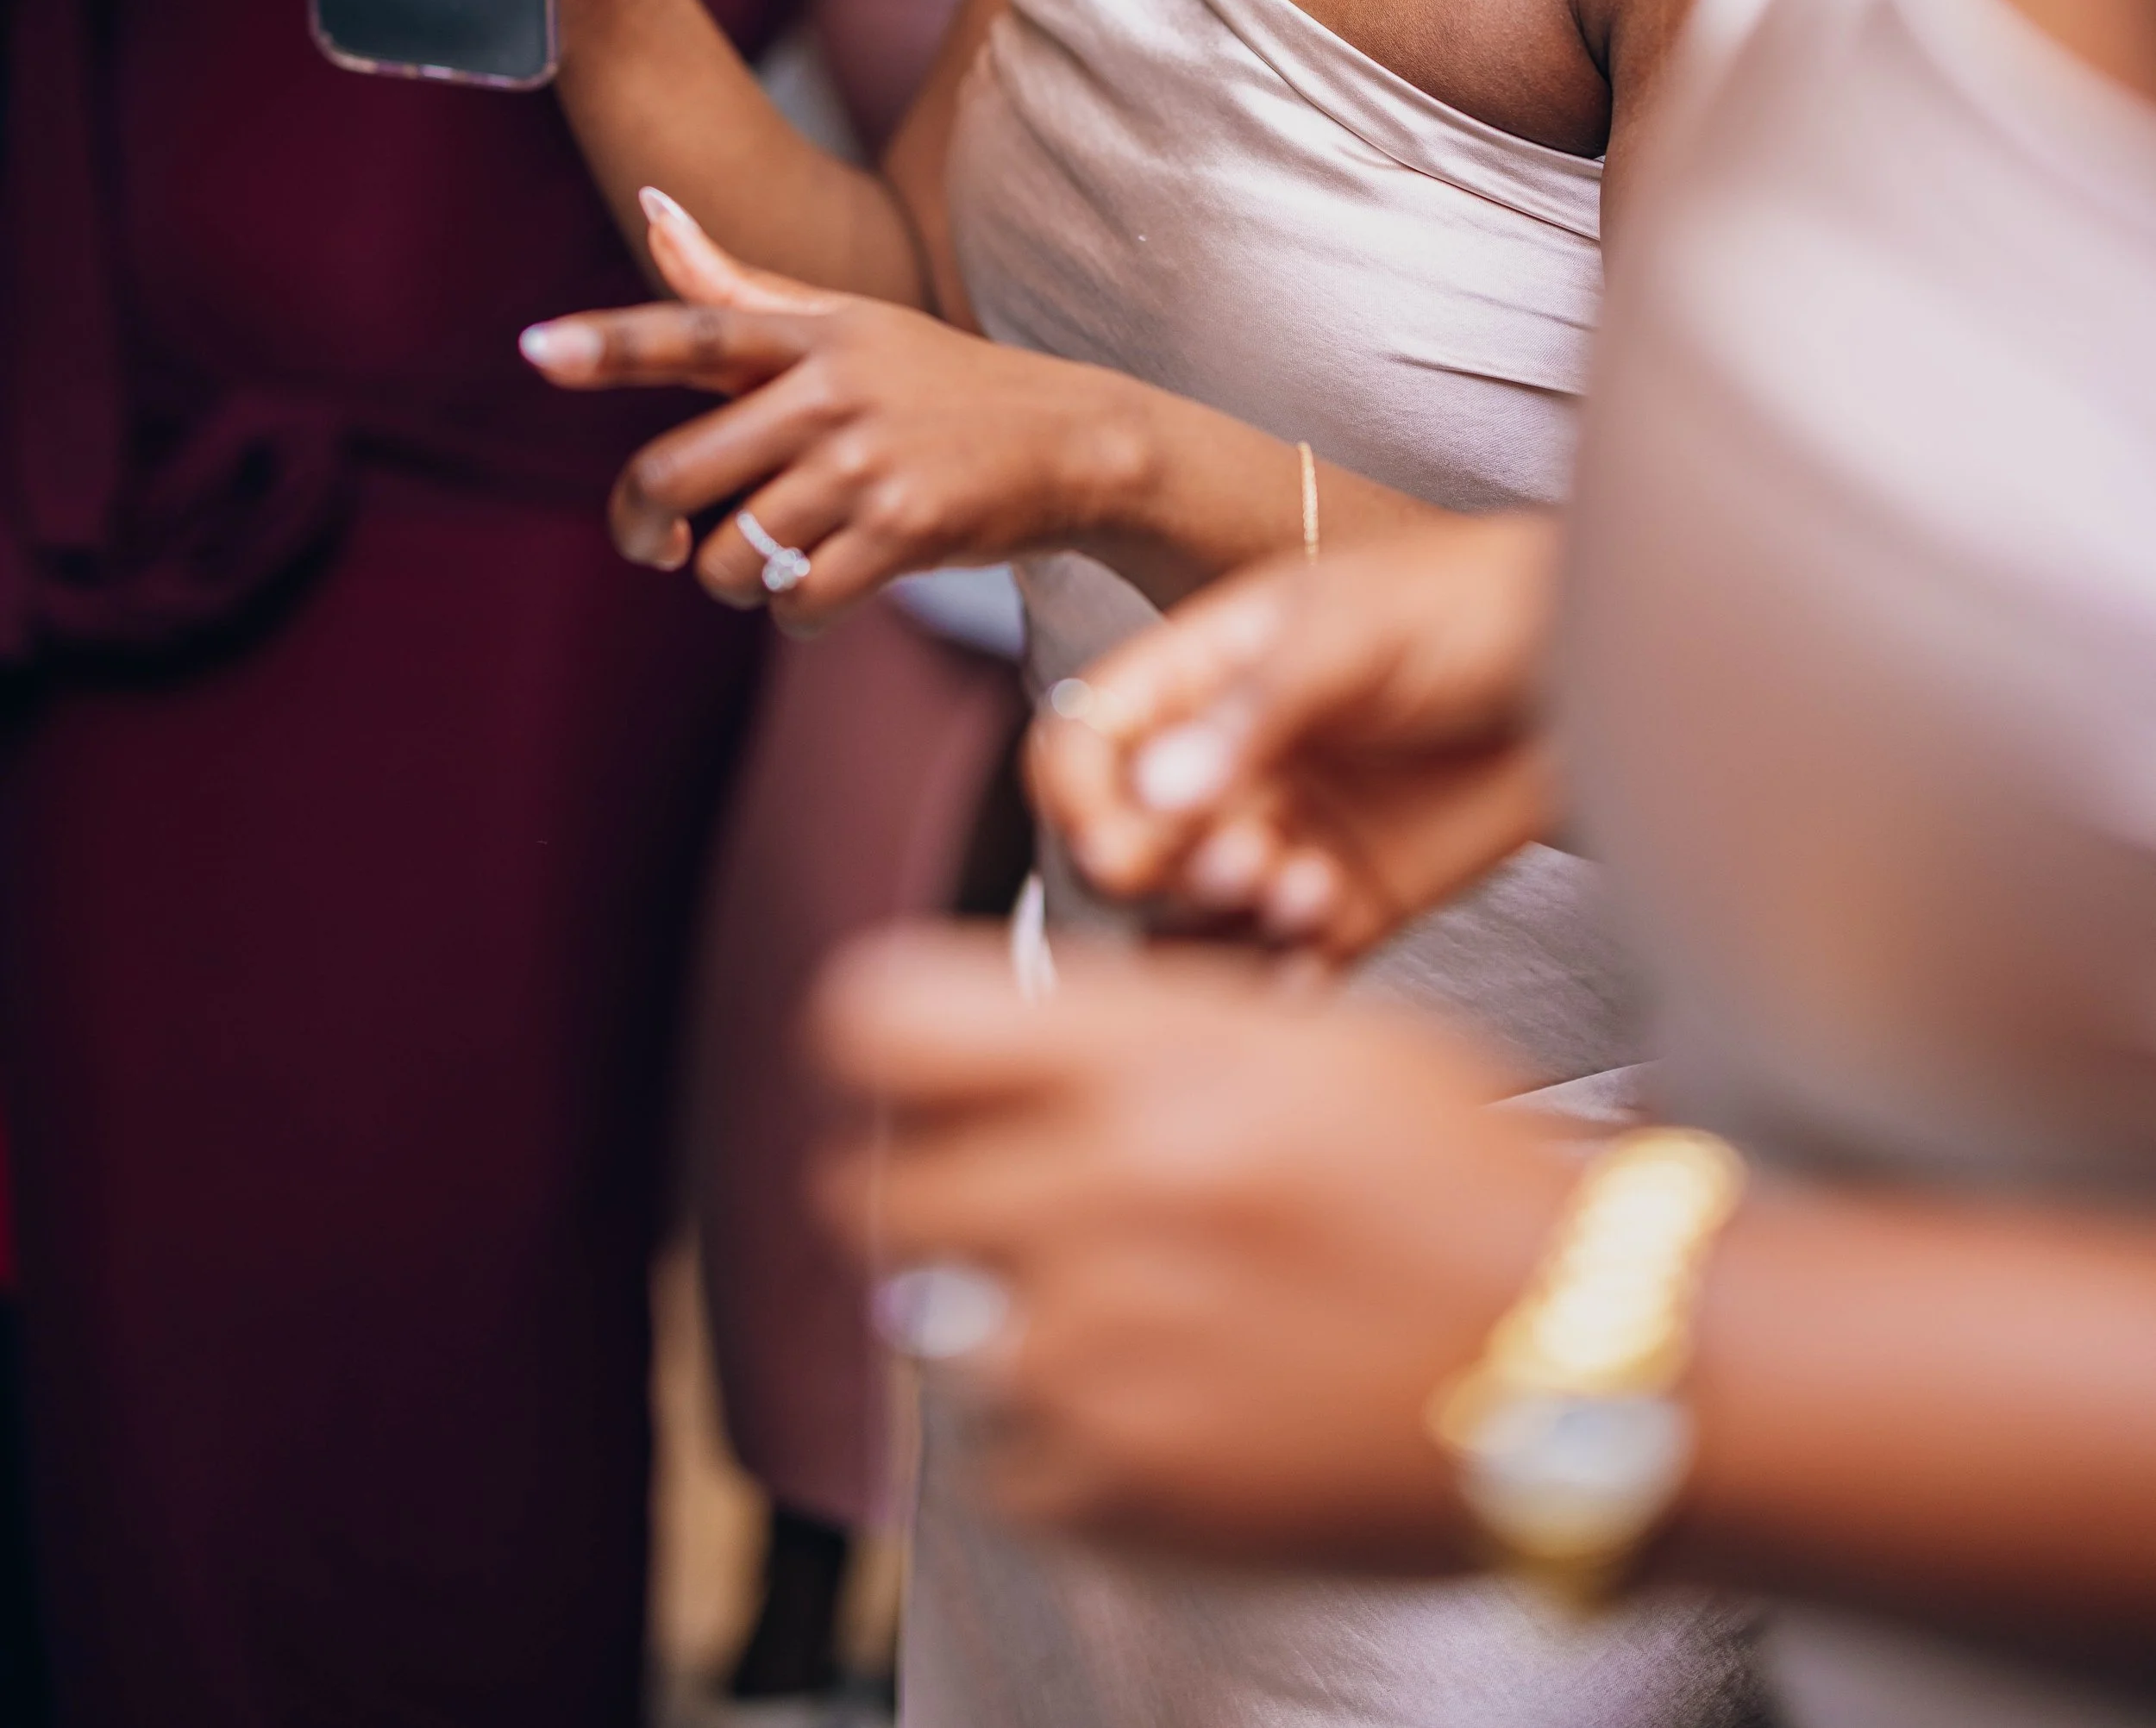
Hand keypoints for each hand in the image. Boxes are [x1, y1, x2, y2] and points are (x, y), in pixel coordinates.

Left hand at [517, 192, 1129, 628]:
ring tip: (780, 557)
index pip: (694, 332)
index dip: (610, 344)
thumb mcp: (846, 323)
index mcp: (810, 335)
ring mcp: (868, 464)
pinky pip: (798, 605)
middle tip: (659, 545)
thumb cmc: (939, 383)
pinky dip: (799, 616)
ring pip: (733, 556)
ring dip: (738, 579)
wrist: (1075, 440)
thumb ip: (737, 287)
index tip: (537, 350)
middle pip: (678, 475)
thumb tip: (650, 209)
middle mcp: (831, 392)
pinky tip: (829, 590)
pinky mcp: (905, 532)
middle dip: (646, 528)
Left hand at [809, 925, 1567, 1562]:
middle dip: (928, 1177)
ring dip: (995, 1308)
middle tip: (1001, 1184)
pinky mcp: (1129, 1491)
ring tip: (1111, 1298)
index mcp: (1152, 1063)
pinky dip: (1051, 1427)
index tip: (901, 1060)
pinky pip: (1000, 1455)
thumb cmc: (1459, 1180)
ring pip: (932, 1326)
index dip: (876, 1037)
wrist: (1579, 1356)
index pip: (881, 1023)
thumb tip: (990, 1041)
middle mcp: (1108, 1199)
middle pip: (878, 1187)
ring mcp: (1107, 1357)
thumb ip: (1132, 1030)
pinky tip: (1153, 1389)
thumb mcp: (1303, 1035)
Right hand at [1029, 519, 1560, 962]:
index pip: (1083, 747)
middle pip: (1128, 849)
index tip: (1122, 835)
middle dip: (1166, 869)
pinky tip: (1321, 945)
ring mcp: (1286, 837)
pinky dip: (1286, 977)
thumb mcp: (1356, 631)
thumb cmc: (1477, 603)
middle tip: (1239, 855)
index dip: (1080, 800)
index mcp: (1202, 675)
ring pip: (1196, 920)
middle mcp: (1228, 764)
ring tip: (1302, 886)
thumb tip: (1155, 789)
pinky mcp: (1352, 903)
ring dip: (1226, 925)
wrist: (1597, 659)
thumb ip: (1258, 711)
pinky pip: (1284, 965)